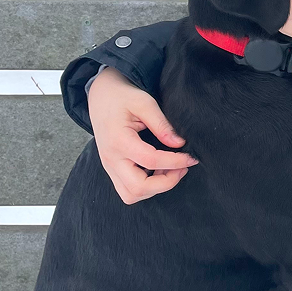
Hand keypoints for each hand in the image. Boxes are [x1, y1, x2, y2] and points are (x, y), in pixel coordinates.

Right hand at [87, 67, 197, 203]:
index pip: (151, 160)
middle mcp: (111, 159)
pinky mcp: (112, 169)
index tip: (191, 158)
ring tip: (170, 168)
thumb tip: (179, 143)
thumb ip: (162, 124)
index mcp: (118, 141)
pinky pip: (127, 189)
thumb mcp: (144, 102)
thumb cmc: (122, 97)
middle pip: (138, 188)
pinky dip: (146, 187)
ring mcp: (109, 166)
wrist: (100, 96)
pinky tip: (159, 170)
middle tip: (182, 167)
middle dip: (166, 182)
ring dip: (155, 187)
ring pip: (131, 194)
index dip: (175, 162)